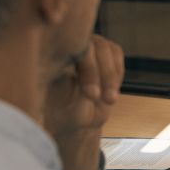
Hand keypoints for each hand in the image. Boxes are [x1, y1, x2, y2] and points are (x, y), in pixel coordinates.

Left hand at [43, 35, 123, 169]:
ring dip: (112, 76)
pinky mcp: (103, 54)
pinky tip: (111, 92)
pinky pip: (116, 54)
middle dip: (102, 74)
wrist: (73, 124)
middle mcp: (67, 49)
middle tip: (105, 101)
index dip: (86, 70)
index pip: (72, 50)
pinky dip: (117, 73)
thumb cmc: (59, 117)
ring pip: (107, 48)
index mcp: (51, 59)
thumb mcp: (60, 110)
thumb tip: (71, 83)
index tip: (90, 96)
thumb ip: (67, 93)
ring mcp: (86, 49)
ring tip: (110, 100)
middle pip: (92, 44)